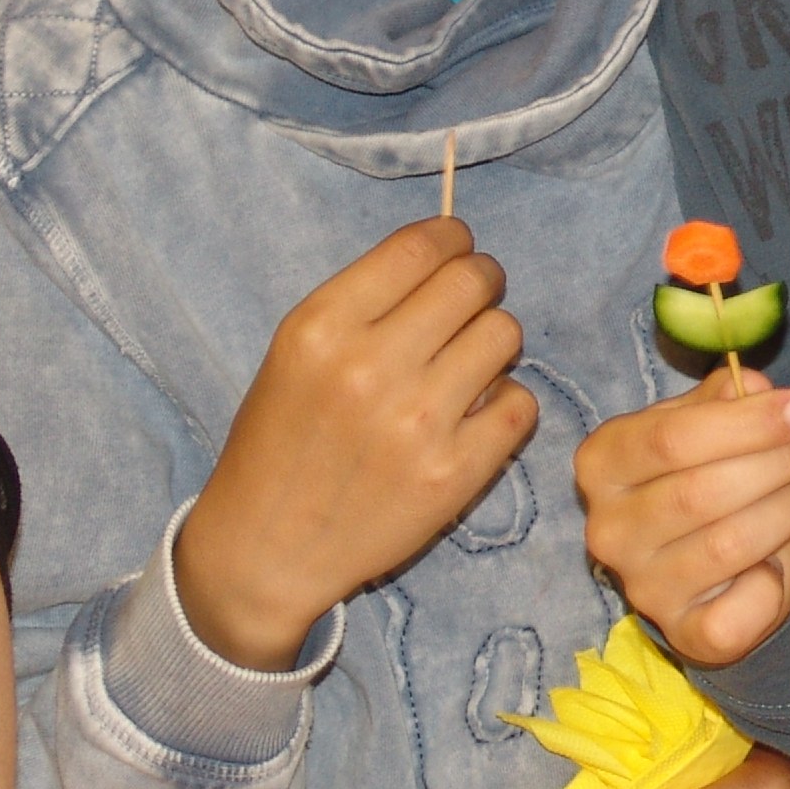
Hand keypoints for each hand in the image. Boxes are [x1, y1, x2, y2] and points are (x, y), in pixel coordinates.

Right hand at [180, 217, 535, 668]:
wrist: (267, 549)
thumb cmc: (282, 442)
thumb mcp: (296, 354)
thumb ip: (366, 302)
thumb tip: (451, 254)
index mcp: (321, 327)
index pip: (420, 247)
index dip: (452, 239)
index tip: (457, 250)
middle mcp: (369, 367)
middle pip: (472, 281)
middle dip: (481, 282)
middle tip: (474, 300)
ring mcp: (418, 422)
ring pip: (505, 334)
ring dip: (493, 342)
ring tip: (466, 365)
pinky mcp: (455, 472)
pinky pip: (522, 403)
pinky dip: (506, 404)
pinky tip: (474, 416)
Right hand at [573, 372, 789, 664]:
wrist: (725, 565)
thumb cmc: (714, 478)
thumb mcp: (714, 426)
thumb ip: (728, 399)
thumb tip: (755, 388)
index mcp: (604, 463)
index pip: (670, 439)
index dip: (747, 422)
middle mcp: (609, 529)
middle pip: (702, 490)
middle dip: (779, 460)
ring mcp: (642, 586)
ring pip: (730, 543)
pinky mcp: (684, 632)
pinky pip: (745, 605)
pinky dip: (778, 578)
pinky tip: (785, 556)